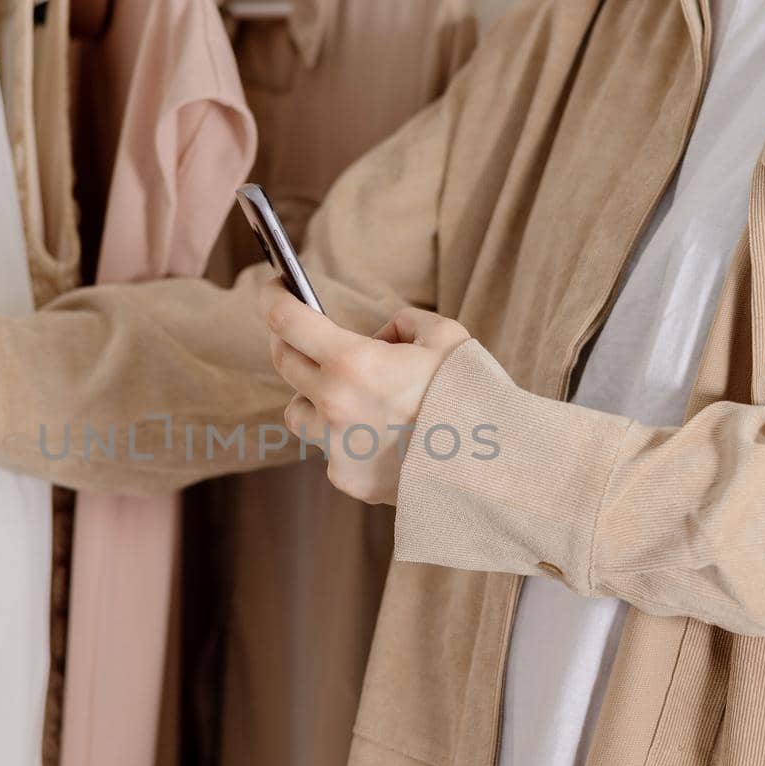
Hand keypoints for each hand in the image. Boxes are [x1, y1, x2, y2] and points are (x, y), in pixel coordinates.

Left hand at [260, 281, 470, 504]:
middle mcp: (332, 406)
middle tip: (302, 332)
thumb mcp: (444, 336)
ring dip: (312, 396)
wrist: (490, 468)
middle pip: (284, 363)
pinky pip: (330, 449)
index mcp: (352, 363)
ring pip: (298, 412)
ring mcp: (336, 446)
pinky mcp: (346, 478)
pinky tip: (380, 437)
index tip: (273, 287)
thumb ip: (403, 324)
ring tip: (345, 394)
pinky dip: (346, 438)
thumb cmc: (470, 396)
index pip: (286, 321)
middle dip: (288, 340)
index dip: (274, 298)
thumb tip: (380, 337)